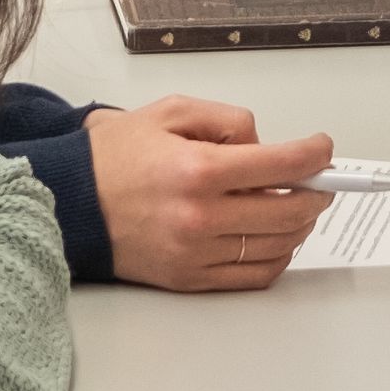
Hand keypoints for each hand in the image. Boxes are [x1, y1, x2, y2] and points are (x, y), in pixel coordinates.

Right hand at [85, 100, 334, 293]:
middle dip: (316, 192)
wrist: (67, 204)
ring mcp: (196, 252)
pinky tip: (277, 238)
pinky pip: (254, 276)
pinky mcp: (190, 278)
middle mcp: (201, 216)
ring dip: (300, 225)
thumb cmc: (113, 157)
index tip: (322, 149)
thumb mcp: (169, 113)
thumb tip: (266, 145)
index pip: (282, 164)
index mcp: (198, 170)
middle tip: (318, 181)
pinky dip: (278, 257)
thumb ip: (226, 119)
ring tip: (298, 206)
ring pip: (278, 246)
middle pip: (290, 211)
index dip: (315, 155)